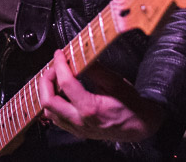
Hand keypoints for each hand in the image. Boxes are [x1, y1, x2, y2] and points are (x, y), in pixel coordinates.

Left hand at [38, 49, 163, 142]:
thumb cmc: (130, 105)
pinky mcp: (77, 131)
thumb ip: (94, 69)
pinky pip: (57, 118)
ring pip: (49, 112)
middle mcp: (80, 121)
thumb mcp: (115, 82)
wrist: (139, 125)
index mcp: (90, 108)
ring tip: (56, 78)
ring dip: (48, 92)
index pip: (65, 83)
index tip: (59, 54)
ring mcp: (77, 129)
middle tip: (54, 67)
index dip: (59, 65)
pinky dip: (54, 103)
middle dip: (46, 80)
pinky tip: (61, 93)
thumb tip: (79, 55)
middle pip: (48, 101)